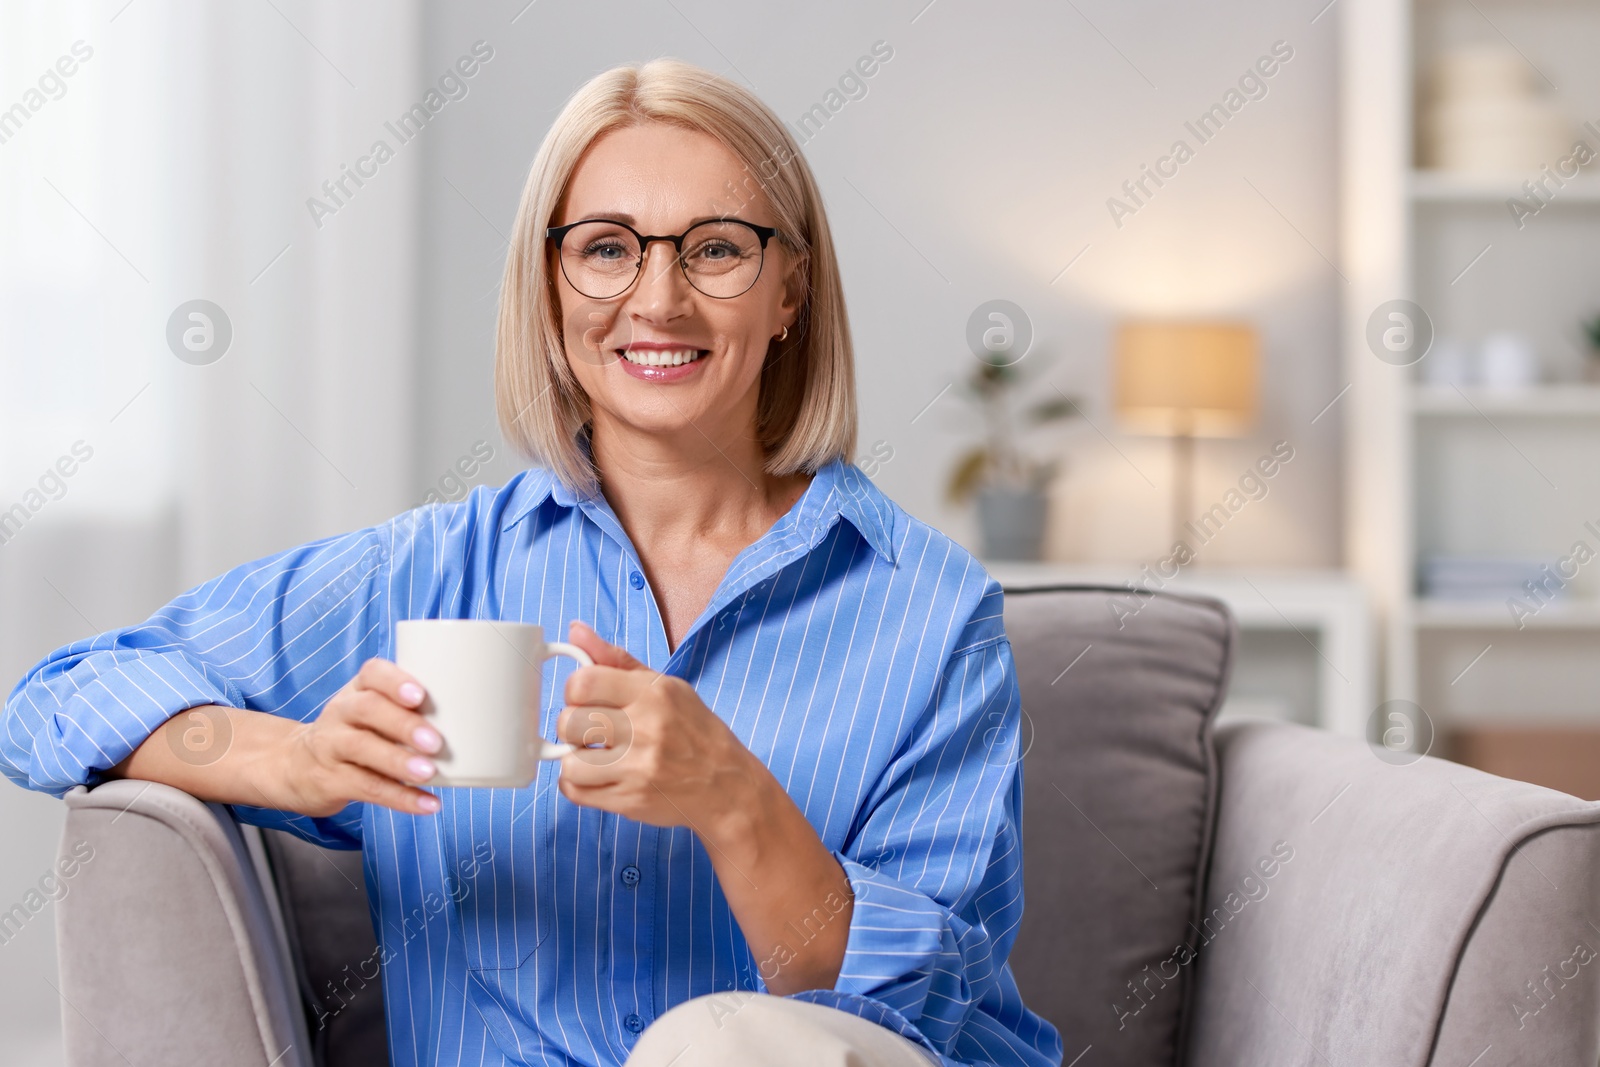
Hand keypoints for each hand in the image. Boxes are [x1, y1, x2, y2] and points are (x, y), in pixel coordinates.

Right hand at [275, 658, 444, 817]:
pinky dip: (401, 798)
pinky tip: (428, 804)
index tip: (419, 695)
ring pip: (361, 748)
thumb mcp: (371, 714)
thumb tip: (471, 726)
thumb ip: (408, 713)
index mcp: (358, 690)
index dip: (395, 681)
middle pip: (367, 709)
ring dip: (398, 760)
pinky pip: (366, 787)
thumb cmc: (353, 734)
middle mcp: (341, 712)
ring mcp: (331, 746)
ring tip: (429, 772)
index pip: (372, 673)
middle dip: (403, 724)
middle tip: (435, 741)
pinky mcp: (330, 780)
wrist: (296, 766)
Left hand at [555, 620, 763, 836]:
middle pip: (569, 722)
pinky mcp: (630, 801)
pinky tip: (596, 776)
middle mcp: (645, 729)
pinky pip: (576, 792)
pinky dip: (577, 784)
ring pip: (568, 762)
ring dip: (575, 759)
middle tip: (590, 730)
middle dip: (572, 726)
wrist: (727, 785)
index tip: (586, 699)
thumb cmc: (695, 732)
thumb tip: (575, 630)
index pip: (583, 683)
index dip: (574, 691)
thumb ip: (616, 660)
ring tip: (594, 756)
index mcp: (653, 694)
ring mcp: (638, 769)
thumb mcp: (666, 686)